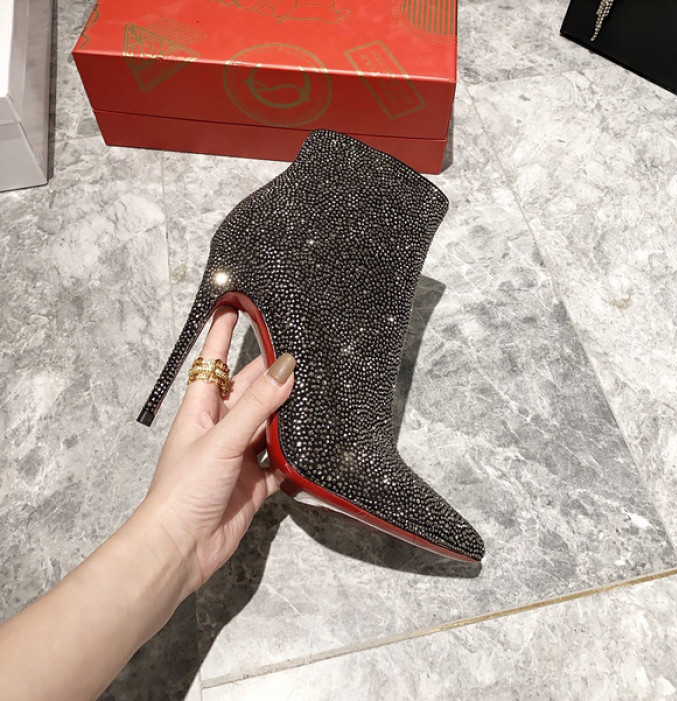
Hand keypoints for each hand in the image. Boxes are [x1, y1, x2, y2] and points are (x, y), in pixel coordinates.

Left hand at [135, 307, 294, 597]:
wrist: (181, 550)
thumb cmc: (184, 490)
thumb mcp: (222, 439)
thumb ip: (256, 405)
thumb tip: (286, 367)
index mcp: (201, 410)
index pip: (214, 361)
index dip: (223, 333)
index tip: (235, 304)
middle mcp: (220, 428)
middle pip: (250, 391)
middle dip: (272, 371)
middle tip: (301, 348)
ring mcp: (238, 456)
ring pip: (269, 423)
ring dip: (288, 411)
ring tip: (317, 387)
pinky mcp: (255, 483)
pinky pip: (281, 461)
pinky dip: (296, 453)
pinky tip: (315, 440)